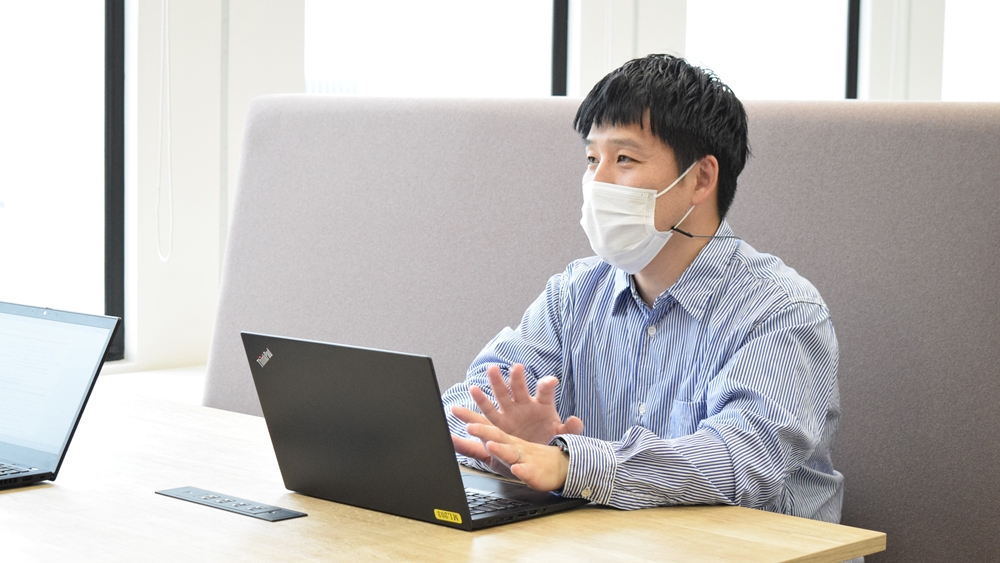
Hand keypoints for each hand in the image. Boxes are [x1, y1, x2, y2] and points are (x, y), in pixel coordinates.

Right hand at [451, 364, 583, 444]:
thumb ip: (571, 429)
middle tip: (516, 368)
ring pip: (501, 396)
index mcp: (543, 405)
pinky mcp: (499, 424)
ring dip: (495, 384)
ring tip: (490, 372)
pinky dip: (473, 412)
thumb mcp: (562, 437)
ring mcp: (510, 413)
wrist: (536, 454)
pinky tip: (460, 406)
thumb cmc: (549, 439)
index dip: (547, 385)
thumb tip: (577, 420)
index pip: (545, 392)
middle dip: (517, 378)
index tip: (552, 380)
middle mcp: (524, 405)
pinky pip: (485, 416)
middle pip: (520, 388)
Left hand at [452, 423, 568, 491]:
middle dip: (483, 429)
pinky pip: (529, 471)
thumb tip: (449, 440)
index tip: (455, 409)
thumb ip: (469, 448)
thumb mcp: (490, 455)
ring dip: (501, 449)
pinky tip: (518, 468)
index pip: (484, 425)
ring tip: (491, 445)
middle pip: (496, 434)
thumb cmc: (521, 457)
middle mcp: (512, 444)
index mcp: (503, 438)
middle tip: (470, 426)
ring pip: (511, 451)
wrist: (555, 467)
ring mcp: (524, 457)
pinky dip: (523, 470)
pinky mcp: (534, 472)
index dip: (470, 417)